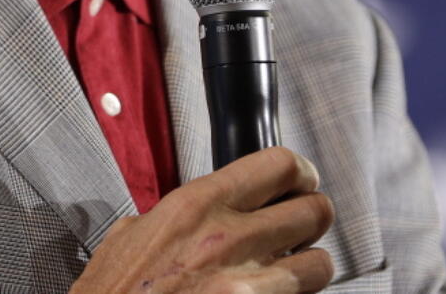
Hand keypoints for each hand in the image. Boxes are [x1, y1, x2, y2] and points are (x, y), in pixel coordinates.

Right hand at [71, 146, 334, 293]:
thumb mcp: (126, 241)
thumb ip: (162, 220)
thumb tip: (174, 219)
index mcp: (196, 207)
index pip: (278, 164)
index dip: (300, 173)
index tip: (300, 182)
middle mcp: (226, 239)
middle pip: (314, 209)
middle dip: (313, 220)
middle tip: (303, 229)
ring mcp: (244, 284)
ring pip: (319, 264)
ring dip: (309, 268)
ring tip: (294, 272)